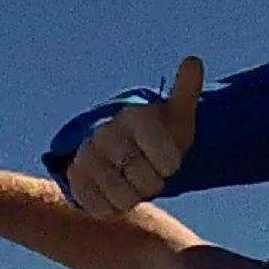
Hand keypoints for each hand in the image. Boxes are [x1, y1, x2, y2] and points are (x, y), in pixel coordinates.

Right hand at [65, 57, 202, 215]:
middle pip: (144, 180)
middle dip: (153, 184)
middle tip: (150, 173)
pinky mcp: (75, 177)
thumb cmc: (160, 138)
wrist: (124, 155)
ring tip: (133, 183)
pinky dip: (113, 208)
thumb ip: (186, 92)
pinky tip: (116, 193)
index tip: (170, 161)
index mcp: (135, 117)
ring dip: (134, 198)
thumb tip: (193, 60)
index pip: (167, 158)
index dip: (170, 166)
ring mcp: (88, 155)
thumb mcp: (178, 117)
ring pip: (123, 197)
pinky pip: (100, 208)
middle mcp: (106, 133)